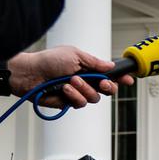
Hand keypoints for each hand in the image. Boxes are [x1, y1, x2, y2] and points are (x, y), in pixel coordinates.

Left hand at [7, 46, 134, 107]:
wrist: (30, 73)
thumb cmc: (49, 60)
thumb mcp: (75, 55)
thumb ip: (95, 62)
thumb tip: (110, 66)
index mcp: (88, 68)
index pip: (109, 75)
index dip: (120, 78)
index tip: (128, 79)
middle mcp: (85, 81)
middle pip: (107, 90)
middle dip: (108, 87)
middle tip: (102, 83)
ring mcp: (78, 93)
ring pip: (95, 98)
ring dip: (84, 89)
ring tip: (71, 80)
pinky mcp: (69, 103)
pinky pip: (81, 103)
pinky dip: (74, 96)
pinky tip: (64, 89)